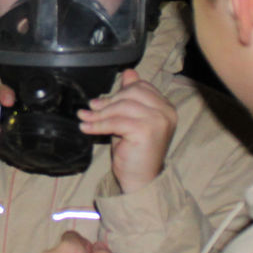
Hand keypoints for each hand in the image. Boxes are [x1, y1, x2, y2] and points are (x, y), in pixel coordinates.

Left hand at [80, 70, 176, 192]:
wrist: (140, 180)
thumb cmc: (134, 151)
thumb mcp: (131, 119)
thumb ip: (131, 97)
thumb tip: (128, 72)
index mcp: (166, 107)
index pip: (141, 86)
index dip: (118, 92)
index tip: (99, 103)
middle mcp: (166, 111)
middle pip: (132, 93)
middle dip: (108, 101)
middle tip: (91, 109)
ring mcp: (158, 120)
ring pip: (122, 106)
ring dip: (100, 113)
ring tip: (86, 119)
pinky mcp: (146, 131)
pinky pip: (116, 121)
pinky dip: (98, 124)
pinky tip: (87, 128)